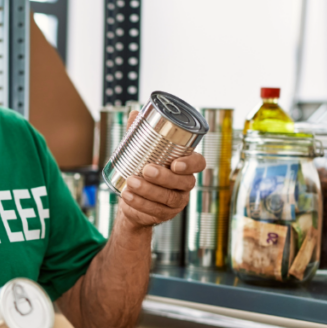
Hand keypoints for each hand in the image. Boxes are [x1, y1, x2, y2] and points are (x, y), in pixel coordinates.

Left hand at [117, 112, 205, 227]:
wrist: (130, 198)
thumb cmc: (139, 170)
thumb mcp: (138, 152)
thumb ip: (138, 134)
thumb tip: (134, 112)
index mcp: (184, 165)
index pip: (198, 163)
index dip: (190, 164)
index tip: (175, 163)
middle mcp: (184, 184)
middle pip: (183, 182)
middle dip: (164, 177)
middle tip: (145, 170)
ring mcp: (176, 201)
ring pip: (168, 198)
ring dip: (149, 191)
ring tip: (131, 183)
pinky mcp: (165, 215)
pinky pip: (155, 211)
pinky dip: (140, 204)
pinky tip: (128, 196)